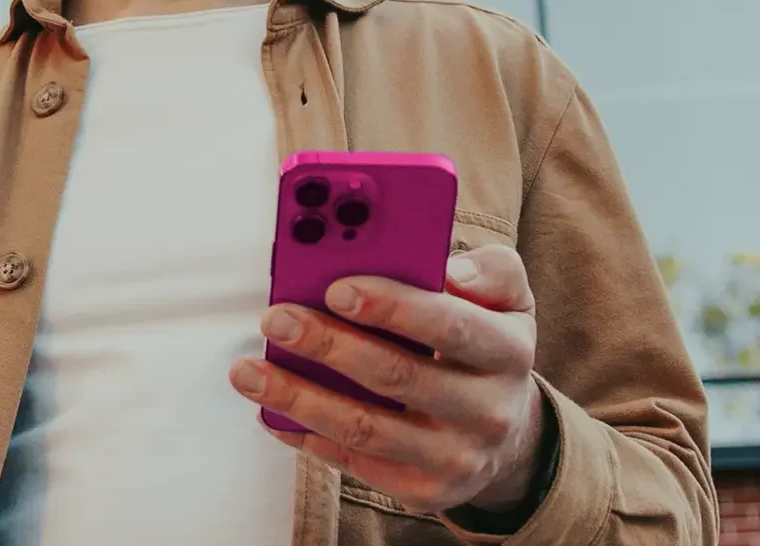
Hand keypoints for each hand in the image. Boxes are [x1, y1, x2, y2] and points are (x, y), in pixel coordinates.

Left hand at [228, 244, 545, 515]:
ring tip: (249, 371)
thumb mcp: (510, 299)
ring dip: (298, 398)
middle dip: (328, 345)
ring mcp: (455, 457)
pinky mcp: (423, 490)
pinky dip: (305, 436)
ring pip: (365, 428)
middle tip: (276, 319)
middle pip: (396, 377)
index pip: (449, 325)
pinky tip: (269, 411)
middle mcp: (487, 410)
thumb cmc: (487, 345)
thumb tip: (451, 269)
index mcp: (507, 351)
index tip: (336, 288)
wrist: (509, 433)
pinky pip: (354, 463)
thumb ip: (490, 271)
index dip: (391, 306)